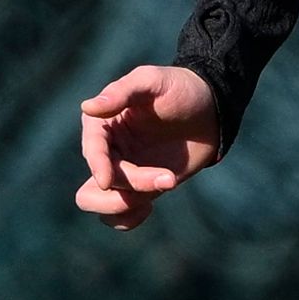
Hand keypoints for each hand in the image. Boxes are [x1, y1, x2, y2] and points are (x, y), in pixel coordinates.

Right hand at [73, 65, 224, 229]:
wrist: (210, 108)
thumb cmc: (179, 87)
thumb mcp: (152, 81)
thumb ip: (121, 92)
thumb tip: (88, 107)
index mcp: (102, 124)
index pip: (93, 150)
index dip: (97, 166)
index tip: (106, 181)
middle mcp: (107, 151)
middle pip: (91, 188)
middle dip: (115, 196)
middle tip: (159, 183)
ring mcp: (124, 173)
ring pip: (103, 207)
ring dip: (126, 207)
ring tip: (165, 185)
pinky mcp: (141, 188)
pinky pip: (121, 216)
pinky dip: (129, 219)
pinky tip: (151, 205)